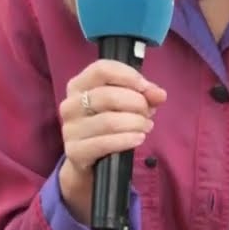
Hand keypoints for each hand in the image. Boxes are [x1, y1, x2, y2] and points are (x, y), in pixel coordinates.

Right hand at [58, 59, 166, 173]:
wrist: (87, 160)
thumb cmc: (106, 124)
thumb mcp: (123, 104)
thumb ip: (143, 94)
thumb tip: (159, 94)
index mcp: (78, 85)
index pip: (101, 69)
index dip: (128, 76)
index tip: (146, 88)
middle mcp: (70, 104)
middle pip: (108, 95)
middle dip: (136, 103)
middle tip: (149, 113)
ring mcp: (70, 129)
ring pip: (108, 121)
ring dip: (135, 123)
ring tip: (147, 126)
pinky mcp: (75, 151)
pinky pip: (104, 143)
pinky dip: (126, 140)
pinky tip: (138, 138)